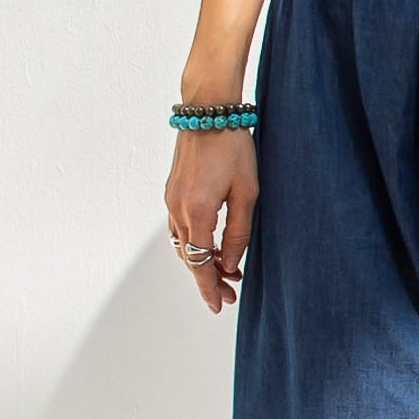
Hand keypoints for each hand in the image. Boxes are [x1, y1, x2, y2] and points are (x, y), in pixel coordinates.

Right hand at [166, 127, 257, 312]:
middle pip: (190, 257)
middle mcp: (176, 209)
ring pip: (183, 244)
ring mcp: (170, 200)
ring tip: (227, 274)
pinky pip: (179, 228)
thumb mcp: (248, 193)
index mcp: (196, 212)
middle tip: (231, 294)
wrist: (208, 112)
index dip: (209, 287)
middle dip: (208, 278)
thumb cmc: (235, 149)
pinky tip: (210, 247)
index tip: (219, 306)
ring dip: (201, 261)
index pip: (200, 262)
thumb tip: (229, 264)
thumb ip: (238, 232)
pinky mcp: (172, 191)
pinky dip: (194, 243)